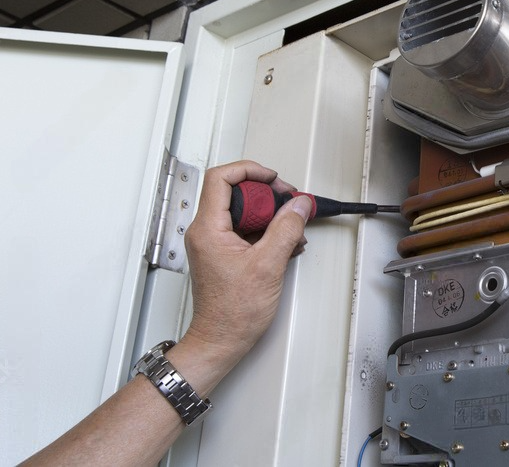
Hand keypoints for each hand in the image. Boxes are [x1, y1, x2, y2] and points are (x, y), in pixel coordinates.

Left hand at [180, 160, 310, 368]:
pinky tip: (286, 245)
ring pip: (245, 211)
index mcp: (208, 229)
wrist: (222, 340)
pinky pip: (247, 229)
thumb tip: (298, 205)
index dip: (250, 170)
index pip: (221, 178)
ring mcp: (215, 242)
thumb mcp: (268, 265)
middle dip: (268, 196)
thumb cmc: (233, 314)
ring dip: (272, 216)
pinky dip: (268, 232)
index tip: (273, 179)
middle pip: (237, 192)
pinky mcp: (225, 253)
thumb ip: (286, 229)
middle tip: (289, 204)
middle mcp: (206, 232)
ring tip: (292, 230)